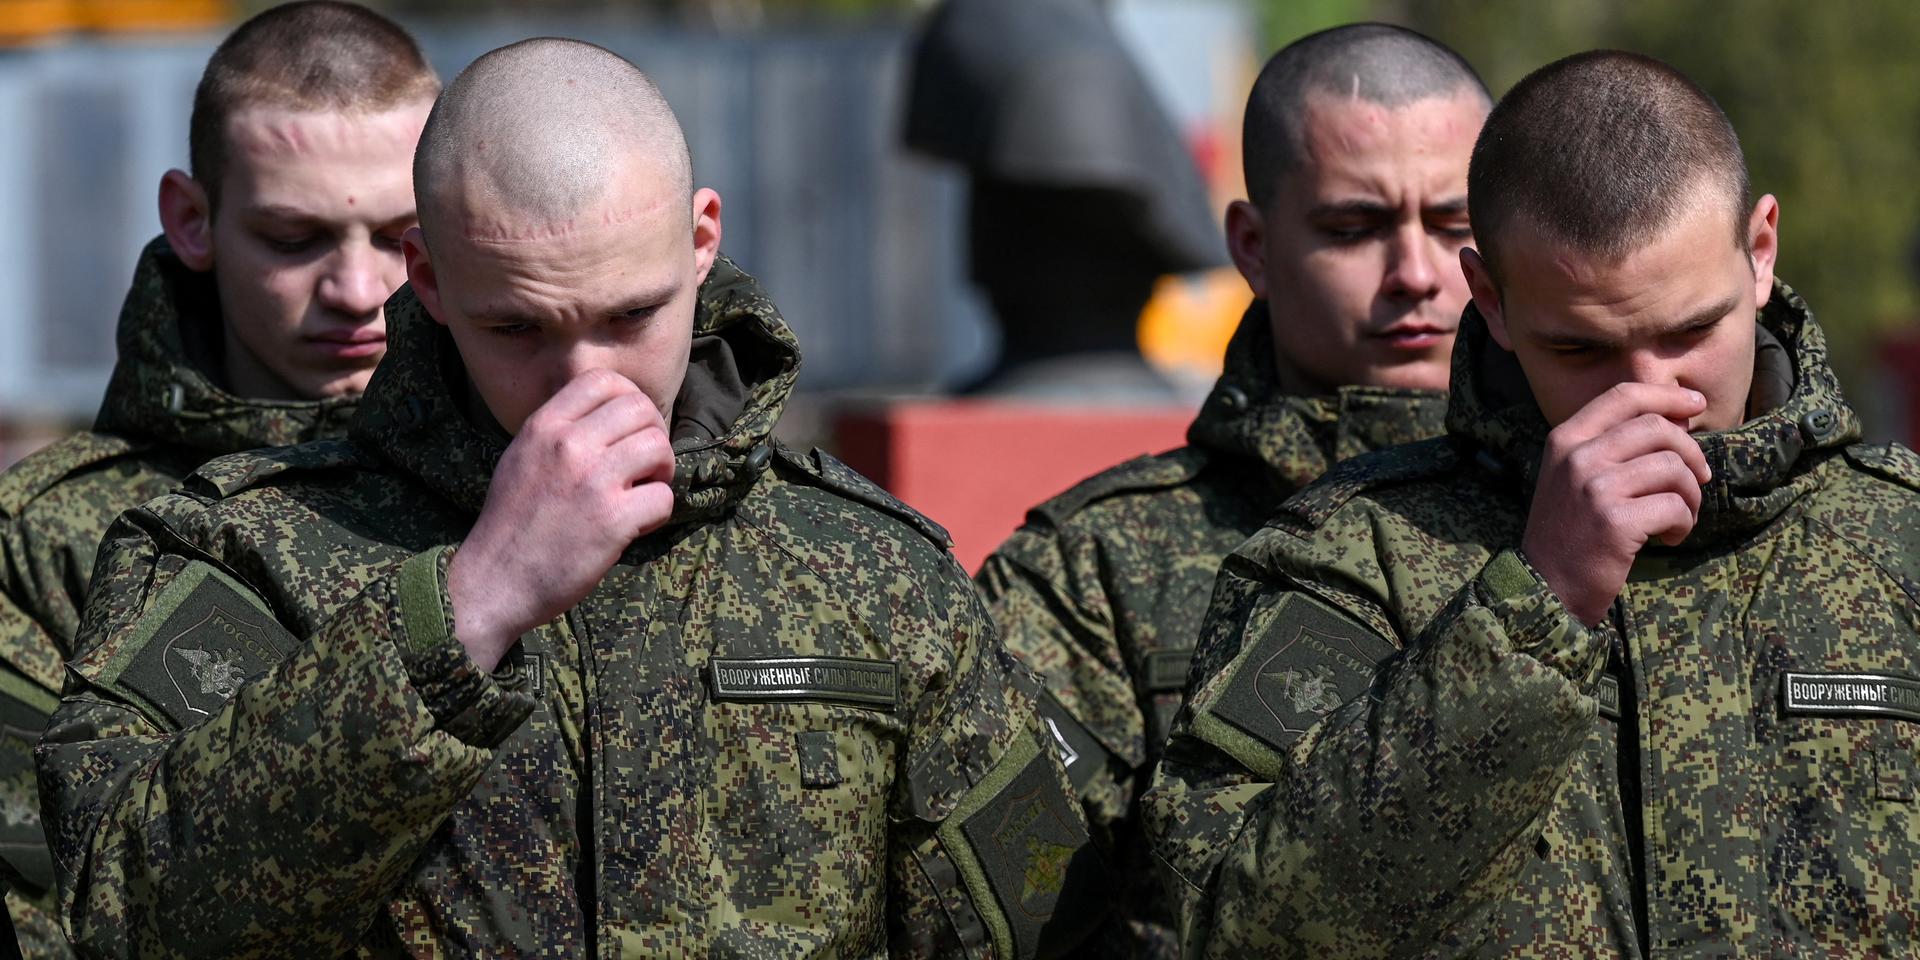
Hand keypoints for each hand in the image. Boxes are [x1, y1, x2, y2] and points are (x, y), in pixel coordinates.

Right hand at [446, 370, 674, 668]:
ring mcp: (592, 480)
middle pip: (641, 409)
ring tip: (642, 492)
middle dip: (653, 434)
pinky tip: (636, 525)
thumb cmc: (511, 524)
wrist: (493, 581)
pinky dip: (658, 512)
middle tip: (644, 465)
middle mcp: (568, 444)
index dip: (630, 400)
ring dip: (662, 471)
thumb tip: (609, 415)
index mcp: (543, 426)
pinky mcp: (612, 519)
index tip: (630, 429)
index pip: (604, 381)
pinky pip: (663, 497)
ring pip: (659, 447)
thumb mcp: (522, 457)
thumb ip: (558, 431)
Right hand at [1521, 383, 1710, 625]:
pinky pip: (1675, 506)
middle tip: (1697, 480)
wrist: (1545, 586)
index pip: (1624, 396)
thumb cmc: (1569, 531)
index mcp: (1566, 439)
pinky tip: (1669, 538)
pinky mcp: (1616, 521)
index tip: (1695, 405)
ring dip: (1690, 495)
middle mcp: (1577, 457)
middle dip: (1690, 453)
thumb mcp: (1573, 476)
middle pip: (1657, 428)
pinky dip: (1684, 523)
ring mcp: (1595, 488)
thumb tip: (1677, 420)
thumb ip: (1612, 445)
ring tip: (1680, 517)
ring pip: (1673, 468)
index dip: (1666, 396)